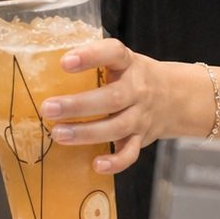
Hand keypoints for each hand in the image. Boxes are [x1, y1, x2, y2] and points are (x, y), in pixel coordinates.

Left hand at [39, 39, 177, 174]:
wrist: (174, 96)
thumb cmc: (132, 76)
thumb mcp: (120, 60)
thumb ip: (93, 61)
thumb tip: (45, 63)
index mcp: (129, 63)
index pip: (114, 53)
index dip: (90, 56)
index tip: (65, 62)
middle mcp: (137, 89)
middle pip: (112, 98)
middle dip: (78, 105)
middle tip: (48, 108)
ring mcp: (141, 115)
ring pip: (117, 126)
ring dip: (86, 133)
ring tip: (58, 134)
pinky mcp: (142, 138)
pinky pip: (131, 153)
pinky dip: (115, 162)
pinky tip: (96, 165)